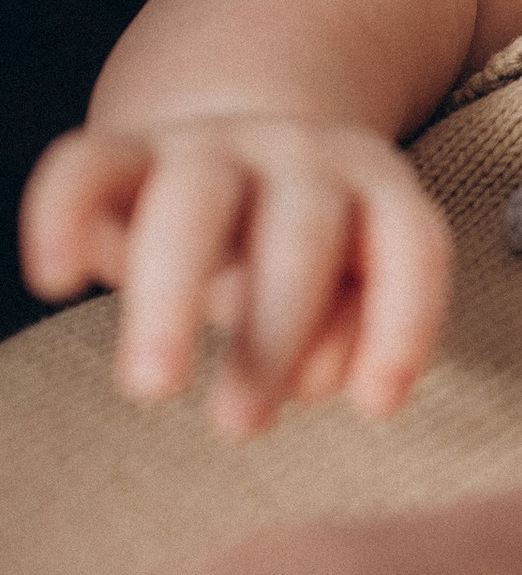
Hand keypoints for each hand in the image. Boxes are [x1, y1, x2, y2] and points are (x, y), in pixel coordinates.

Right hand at [21, 111, 453, 434]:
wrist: (235, 152)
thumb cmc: (303, 258)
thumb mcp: (347, 287)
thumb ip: (348, 327)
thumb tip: (315, 374)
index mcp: (376, 185)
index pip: (411, 245)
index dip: (402, 322)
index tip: (376, 408)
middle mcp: (299, 155)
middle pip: (302, 230)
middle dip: (278, 327)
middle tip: (241, 427)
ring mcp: (207, 146)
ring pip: (191, 205)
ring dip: (173, 296)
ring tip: (154, 389)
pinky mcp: (123, 151)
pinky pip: (85, 165)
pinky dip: (61, 215)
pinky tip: (57, 279)